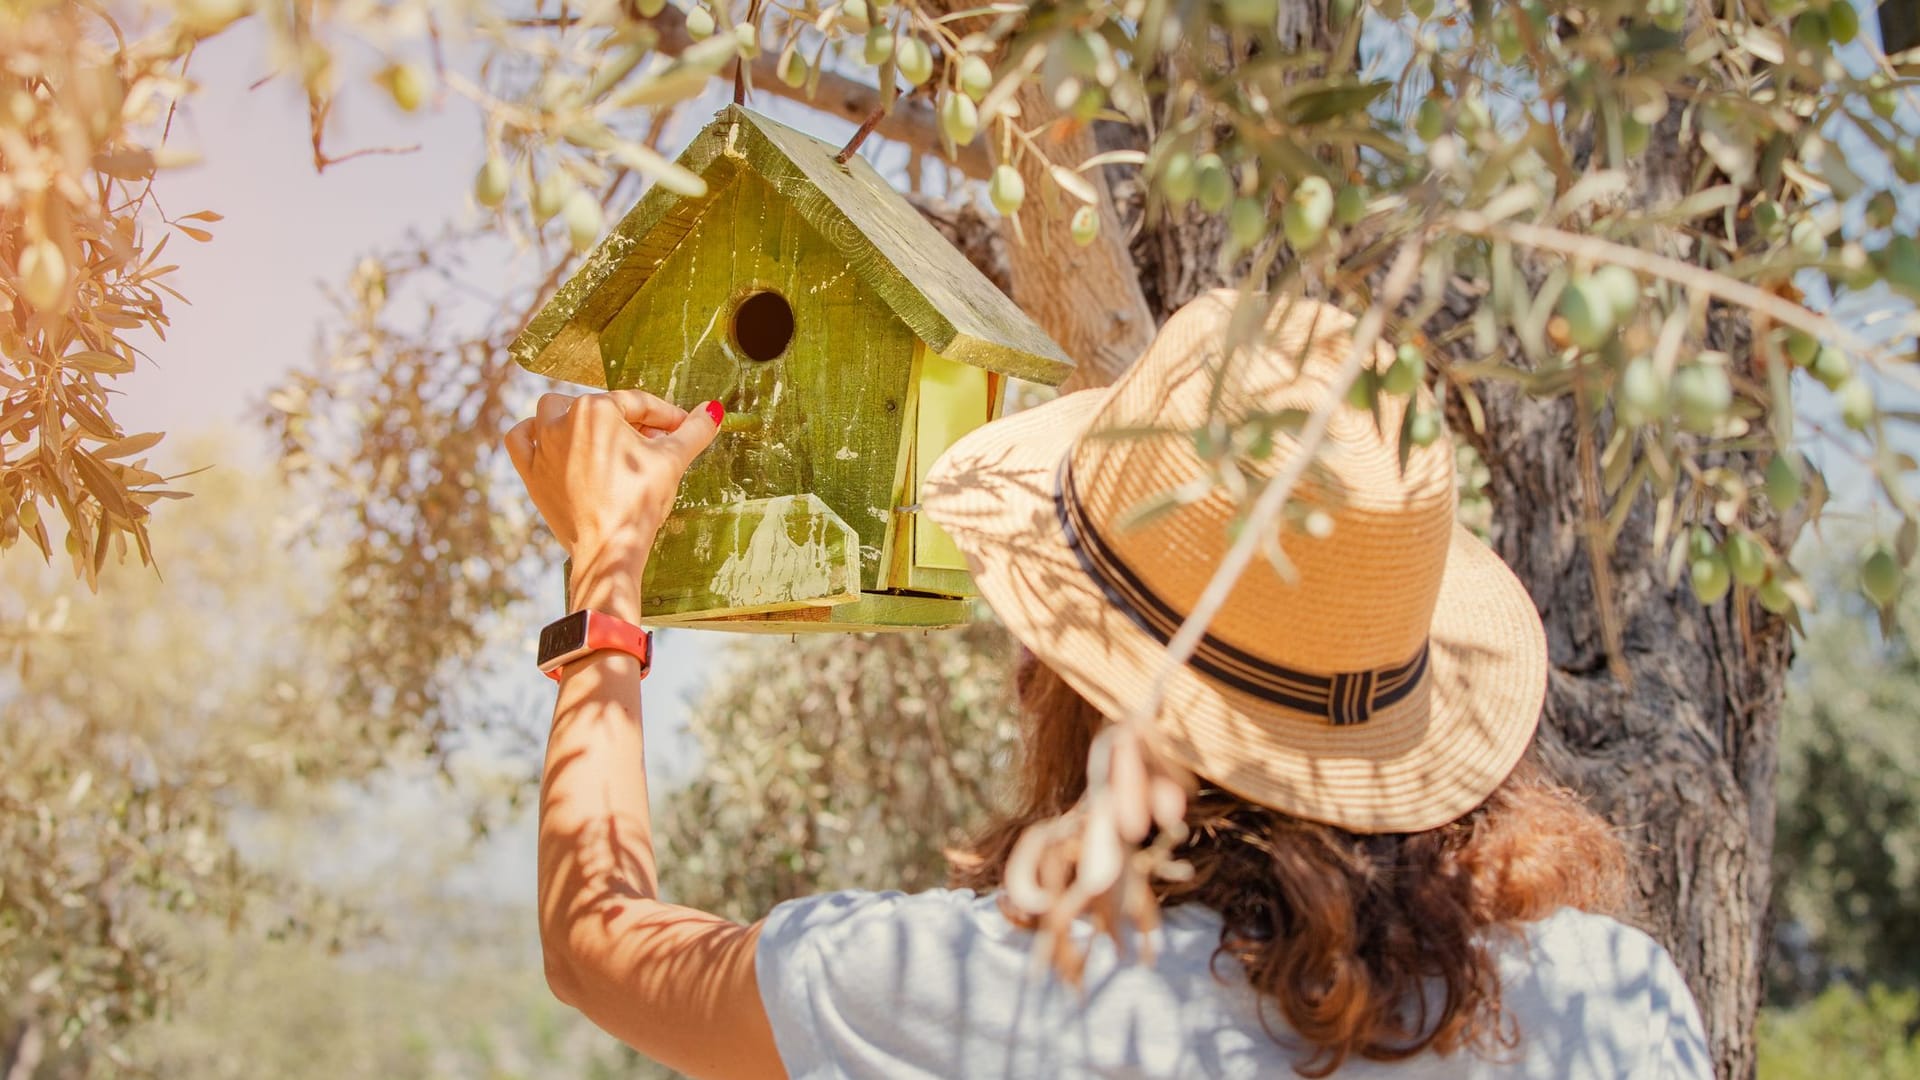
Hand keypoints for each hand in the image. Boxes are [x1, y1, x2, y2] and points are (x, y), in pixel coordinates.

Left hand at [503, 391, 721, 571]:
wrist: (608, 549)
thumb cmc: (640, 502)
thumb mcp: (672, 461)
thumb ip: (693, 431)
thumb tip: (713, 410)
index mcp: (597, 409)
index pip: (638, 404)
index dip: (665, 416)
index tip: (681, 428)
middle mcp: (562, 419)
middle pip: (600, 406)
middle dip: (627, 420)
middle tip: (652, 443)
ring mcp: (542, 446)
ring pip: (552, 412)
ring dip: (576, 417)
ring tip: (602, 438)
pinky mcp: (530, 472)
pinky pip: (520, 439)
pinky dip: (533, 434)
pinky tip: (553, 441)